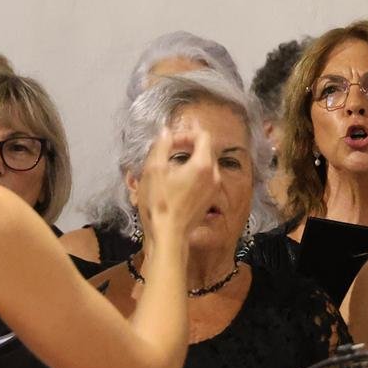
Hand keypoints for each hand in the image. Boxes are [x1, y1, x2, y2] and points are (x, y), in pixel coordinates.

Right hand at [136, 119, 217, 242]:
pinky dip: (193, 174)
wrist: (169, 235)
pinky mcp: (209, 200)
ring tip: (170, 166)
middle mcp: (214, 176)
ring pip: (205, 165)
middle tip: (169, 150)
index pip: (203, 136)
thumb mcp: (153, 169)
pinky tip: (175, 182)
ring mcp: (214, 189)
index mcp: (203, 165)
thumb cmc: (160, 204)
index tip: (171, 140)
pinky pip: (205, 179)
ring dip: (190, 160)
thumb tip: (166, 132)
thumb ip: (161, 145)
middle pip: (206, 150)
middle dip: (188, 145)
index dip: (186, 133)